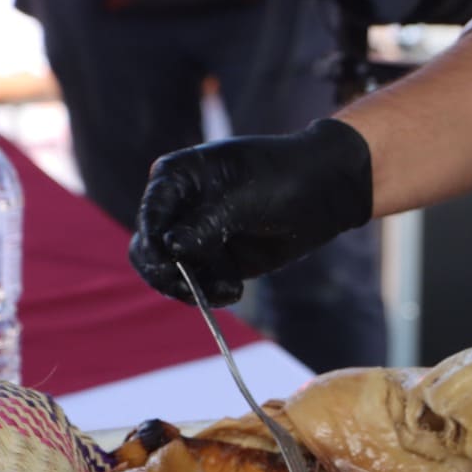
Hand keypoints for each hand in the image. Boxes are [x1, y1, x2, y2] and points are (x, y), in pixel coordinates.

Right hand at [129, 118, 372, 305]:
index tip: (168, 263)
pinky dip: (210, 294)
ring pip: (169, 274)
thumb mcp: (243, 196)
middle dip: (165, 271)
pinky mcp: (215, 261)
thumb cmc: (282, 177)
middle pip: (148, 249)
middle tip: (188, 287)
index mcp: (175, 177)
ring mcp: (194, 236)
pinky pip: (198, 286)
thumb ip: (204, 223)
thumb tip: (168, 247)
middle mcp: (177, 207)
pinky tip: (234, 291)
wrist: (323, 192)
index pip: (150, 213)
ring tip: (227, 289)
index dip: (153, 240)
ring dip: (192, 287)